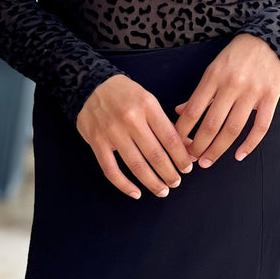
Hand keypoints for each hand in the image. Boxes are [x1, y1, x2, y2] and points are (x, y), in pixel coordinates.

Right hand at [76, 74, 194, 199]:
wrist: (91, 85)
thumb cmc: (125, 94)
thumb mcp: (148, 100)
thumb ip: (166, 123)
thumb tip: (188, 145)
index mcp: (147, 105)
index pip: (170, 137)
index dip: (181, 157)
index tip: (187, 168)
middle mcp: (131, 118)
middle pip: (155, 154)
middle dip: (169, 173)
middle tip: (175, 183)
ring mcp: (112, 130)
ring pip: (136, 165)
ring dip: (152, 182)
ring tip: (162, 190)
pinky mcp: (97, 141)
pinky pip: (111, 170)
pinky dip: (124, 185)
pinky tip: (136, 193)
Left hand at [174, 34, 279, 167]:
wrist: (269, 40)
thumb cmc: (236, 56)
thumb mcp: (214, 68)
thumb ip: (200, 93)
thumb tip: (179, 111)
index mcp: (214, 76)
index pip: (194, 110)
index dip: (183, 131)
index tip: (177, 145)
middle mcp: (232, 84)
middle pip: (212, 124)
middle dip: (199, 146)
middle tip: (192, 161)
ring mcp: (252, 91)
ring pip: (233, 129)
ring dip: (218, 150)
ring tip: (208, 161)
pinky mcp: (271, 96)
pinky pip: (260, 126)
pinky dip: (249, 144)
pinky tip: (239, 155)